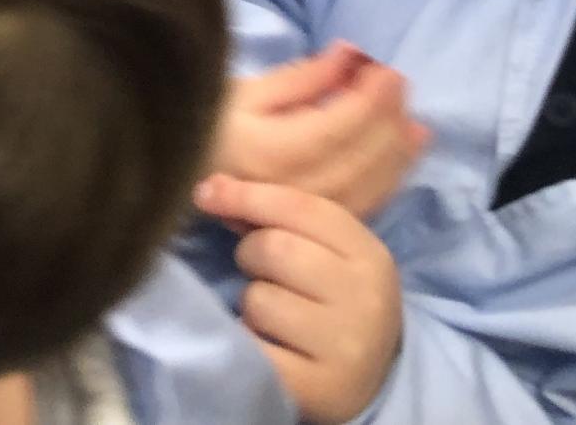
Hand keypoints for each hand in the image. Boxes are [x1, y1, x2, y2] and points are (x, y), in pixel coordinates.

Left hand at [197, 174, 403, 424]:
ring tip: (275, 318)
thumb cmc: (333, 301)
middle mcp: (366, 301)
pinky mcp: (316, 388)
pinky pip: (250, 346)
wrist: (370, 380)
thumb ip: (274, 215)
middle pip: (274, 248)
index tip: (205, 193)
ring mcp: (345, 348)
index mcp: (370, 257)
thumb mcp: (324, 253)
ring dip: (251, 306)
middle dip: (251, 254)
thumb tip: (209, 187)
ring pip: (258, 300)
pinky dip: (246, 341)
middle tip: (262, 273)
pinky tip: (267, 345)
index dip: (245, 195)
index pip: (300, 207)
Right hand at [211, 42, 429, 218]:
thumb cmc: (208, 123)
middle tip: (402, 86)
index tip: (388, 70)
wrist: (178, 171)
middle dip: (388, 120)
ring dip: (397, 154)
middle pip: (359, 158)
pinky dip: (387, 180)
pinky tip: (399, 158)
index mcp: (270, 152)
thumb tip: (352, 56)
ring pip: (367, 187)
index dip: (369, 98)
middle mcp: (293, 190)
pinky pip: (362, 205)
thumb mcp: (246, 90)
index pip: (336, 126)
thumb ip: (303, 77)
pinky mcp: (312, 225)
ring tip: (415, 125)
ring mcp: (305, 213)